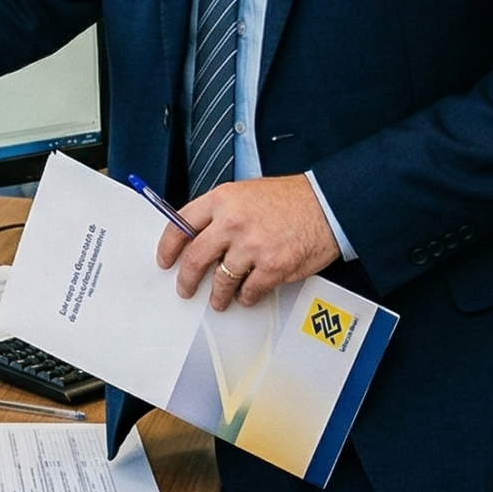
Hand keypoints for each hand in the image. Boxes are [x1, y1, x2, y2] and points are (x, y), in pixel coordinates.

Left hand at [155, 175, 340, 310]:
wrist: (327, 205)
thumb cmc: (291, 198)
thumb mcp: (246, 192)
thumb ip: (221, 212)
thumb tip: (199, 235)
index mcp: (223, 199)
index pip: (181, 225)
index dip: (168, 246)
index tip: (165, 259)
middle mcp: (233, 222)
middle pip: (196, 257)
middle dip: (187, 279)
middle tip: (185, 288)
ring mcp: (252, 246)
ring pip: (221, 280)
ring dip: (217, 295)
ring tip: (218, 299)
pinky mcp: (272, 267)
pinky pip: (249, 291)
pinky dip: (246, 297)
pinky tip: (246, 295)